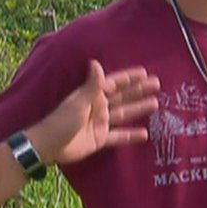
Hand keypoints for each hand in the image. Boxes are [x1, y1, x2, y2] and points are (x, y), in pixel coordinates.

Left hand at [29, 60, 159, 165]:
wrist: (49, 146)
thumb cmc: (61, 120)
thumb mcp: (79, 102)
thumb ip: (92, 85)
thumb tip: (96, 62)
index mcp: (92, 95)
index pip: (114, 83)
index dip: (129, 78)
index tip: (144, 72)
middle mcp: (98, 106)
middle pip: (122, 97)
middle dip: (138, 91)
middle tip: (157, 85)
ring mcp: (100, 123)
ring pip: (123, 114)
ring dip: (138, 109)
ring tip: (156, 104)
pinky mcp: (100, 139)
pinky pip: (118, 136)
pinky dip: (130, 135)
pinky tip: (145, 134)